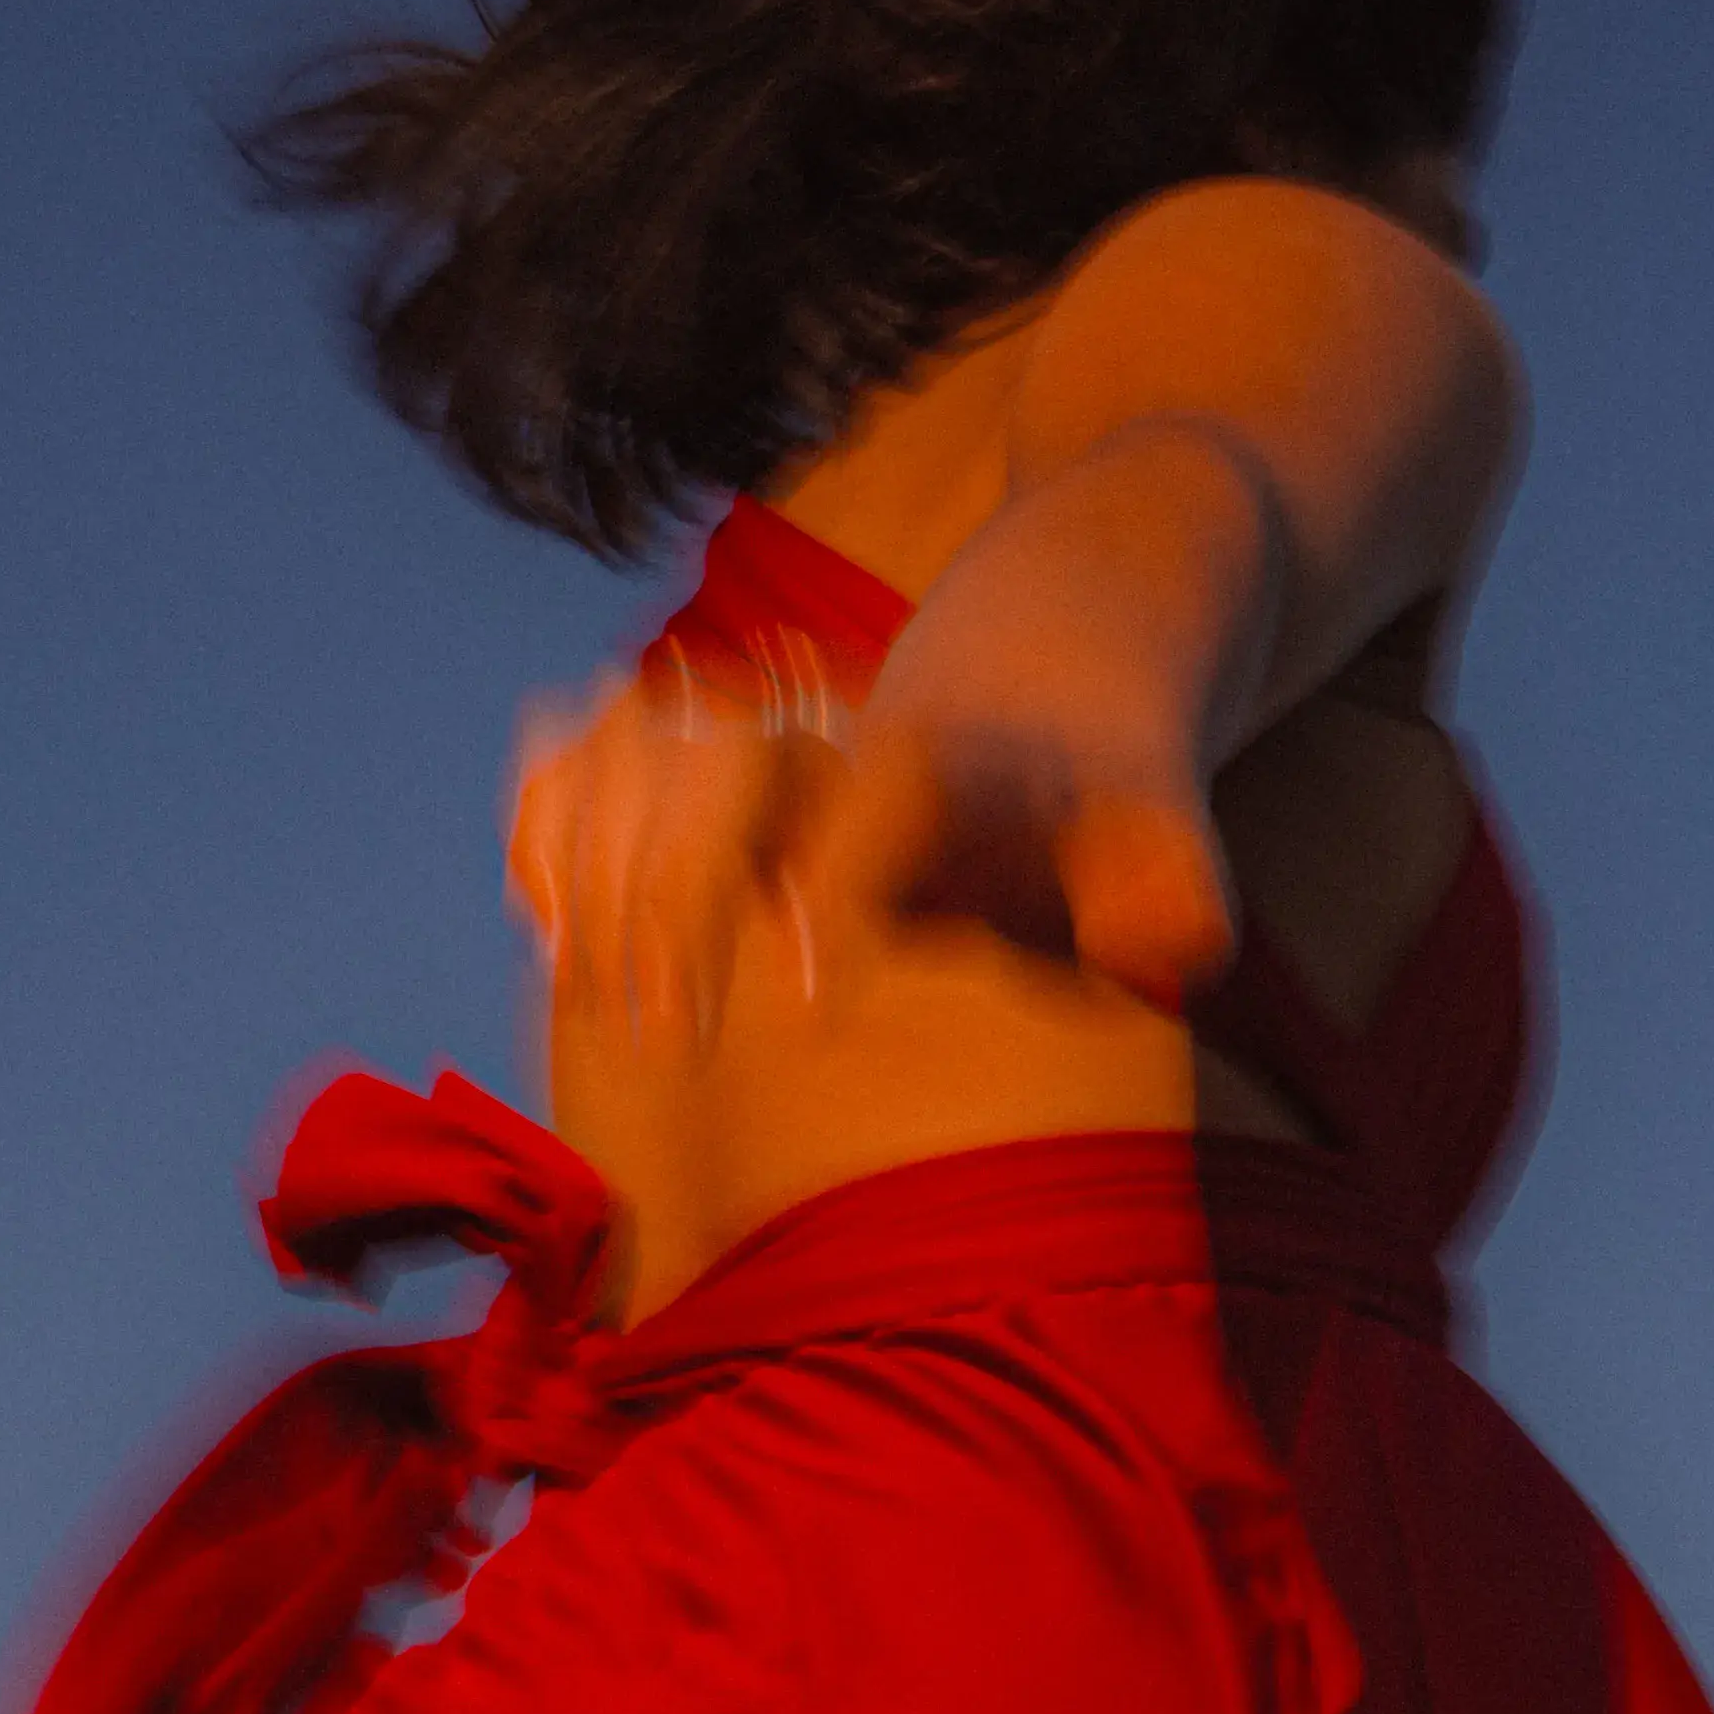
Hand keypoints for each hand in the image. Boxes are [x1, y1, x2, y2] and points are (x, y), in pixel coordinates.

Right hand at [506, 647, 1236, 1043]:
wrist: (1049, 676)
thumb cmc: (1095, 802)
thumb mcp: (1159, 831)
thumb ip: (1165, 886)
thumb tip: (1168, 948)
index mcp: (944, 756)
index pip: (877, 792)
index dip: (836, 883)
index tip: (817, 1011)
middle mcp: (831, 723)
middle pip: (722, 760)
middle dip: (678, 888)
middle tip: (669, 1038)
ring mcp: (750, 722)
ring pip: (631, 741)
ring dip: (594, 861)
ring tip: (587, 994)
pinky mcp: (686, 742)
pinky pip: (580, 748)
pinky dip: (546, 820)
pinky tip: (545, 924)